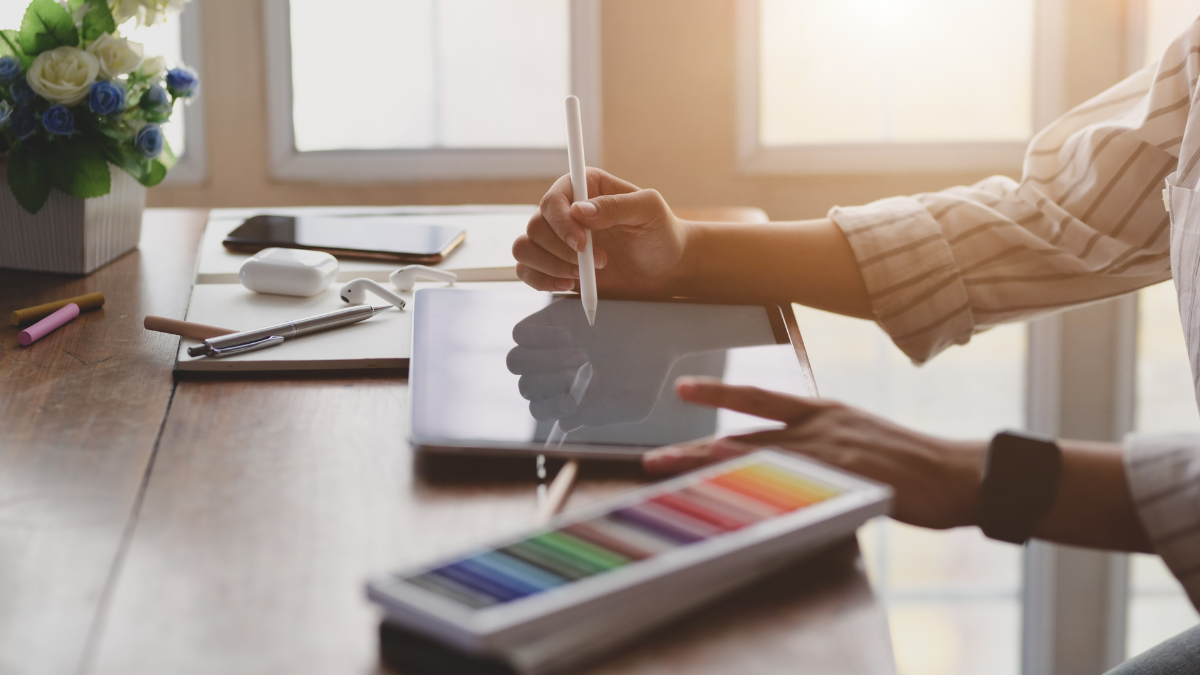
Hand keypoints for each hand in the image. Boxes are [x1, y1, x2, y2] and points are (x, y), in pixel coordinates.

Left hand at [505, 298, 682, 428]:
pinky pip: (521, 333)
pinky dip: (539, 338)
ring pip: (516, 362)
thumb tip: (566, 424)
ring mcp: (546, 346)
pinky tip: (568, 337)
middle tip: (586, 370)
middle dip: (551, 382)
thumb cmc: (648, 371)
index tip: (573, 401)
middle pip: (526, 386)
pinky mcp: (547, 320)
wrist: (661, 331)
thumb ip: (601, 415)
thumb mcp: (632, 402)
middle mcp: (552, 372)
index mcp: (566, 397)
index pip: (540, 409)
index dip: (551, 408)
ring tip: (581, 354)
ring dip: (544, 362)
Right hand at [513, 169, 688, 296]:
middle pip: (535, 226)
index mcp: (584, 187)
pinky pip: (525, 270)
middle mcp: (565, 211)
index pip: (553, 199)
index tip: (582, 244)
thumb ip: (617, 205)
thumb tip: (581, 211)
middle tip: (601, 262)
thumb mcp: (649, 211)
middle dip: (562, 251)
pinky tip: (567, 285)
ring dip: (550, 266)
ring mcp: (557, 240)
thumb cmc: (660, 233)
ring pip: (524, 247)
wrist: (665, 269)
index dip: (561, 222)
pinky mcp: (554, 266)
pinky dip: (540, 280)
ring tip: (583, 275)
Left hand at [644, 377, 985, 529]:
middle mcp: (819, 426)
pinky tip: (721, 502)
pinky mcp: (839, 479)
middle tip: (653, 458)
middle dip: (695, 450)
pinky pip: (784, 487)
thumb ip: (824, 448)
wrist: (959, 472)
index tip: (684, 388)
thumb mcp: (862, 441)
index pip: (759, 399)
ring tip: (669, 475)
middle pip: (743, 437)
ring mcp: (827, 453)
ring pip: (753, 461)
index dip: (718, 393)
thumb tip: (793, 463)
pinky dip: (751, 493)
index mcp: (824, 412)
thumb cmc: (914, 463)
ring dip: (707, 470)